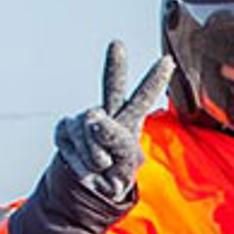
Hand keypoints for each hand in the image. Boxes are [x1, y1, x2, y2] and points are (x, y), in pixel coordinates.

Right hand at [47, 40, 169, 220]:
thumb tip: (95, 118)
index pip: (144, 98)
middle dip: (115, 66)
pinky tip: (85, 165)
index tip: (168, 62)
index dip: (155, 81)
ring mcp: (85, 119)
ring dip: (95, 154)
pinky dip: (80, 159)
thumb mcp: (127, 165)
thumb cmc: (115, 174)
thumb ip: (118, 141)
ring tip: (101, 165)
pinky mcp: (65, 128)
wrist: (89, 189)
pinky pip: (72, 140)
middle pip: (112, 87)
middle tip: (117, 45)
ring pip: (90, 128)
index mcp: (130, 120)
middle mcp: (108, 113)